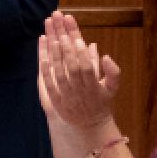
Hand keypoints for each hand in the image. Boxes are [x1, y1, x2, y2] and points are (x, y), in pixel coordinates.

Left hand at [38, 10, 120, 131]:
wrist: (90, 126)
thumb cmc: (101, 102)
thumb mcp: (112, 88)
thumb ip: (113, 72)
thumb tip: (106, 56)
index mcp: (94, 86)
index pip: (87, 67)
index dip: (82, 53)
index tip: (77, 37)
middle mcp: (79, 91)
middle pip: (71, 67)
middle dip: (66, 48)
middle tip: (61, 31)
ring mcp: (67, 95)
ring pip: (59, 73)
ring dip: (54, 55)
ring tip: (51, 37)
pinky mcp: (56, 100)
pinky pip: (49, 85)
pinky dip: (46, 71)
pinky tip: (43, 57)